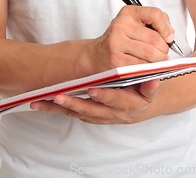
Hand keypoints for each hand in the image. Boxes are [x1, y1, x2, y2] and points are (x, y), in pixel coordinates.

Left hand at [31, 79, 160, 123]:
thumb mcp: (152, 89)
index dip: (104, 96)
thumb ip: (150, 85)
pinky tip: (45, 103)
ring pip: (78, 114)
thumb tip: (153, 79)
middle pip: (90, 111)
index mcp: (128, 106)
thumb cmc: (145, 93)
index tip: (93, 90)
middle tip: (58, 97)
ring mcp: (100, 116)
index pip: (115, 101)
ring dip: (59, 109)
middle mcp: (112, 114)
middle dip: (73, 104)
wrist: (142, 106)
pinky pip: (74, 114)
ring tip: (41, 102)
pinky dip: (59, 110)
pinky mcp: (92, 116)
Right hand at [86, 5, 173, 73]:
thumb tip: (170, 34)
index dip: (166, 27)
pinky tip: (149, 68)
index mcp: (128, 13)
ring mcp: (117, 42)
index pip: (155, 14)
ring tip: (158, 61)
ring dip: (159, 60)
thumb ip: (155, 23)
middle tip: (163, 53)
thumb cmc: (120, 39)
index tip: (168, 37)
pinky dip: (150, 69)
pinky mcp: (116, 60)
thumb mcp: (135, 24)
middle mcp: (121, 25)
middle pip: (155, 38)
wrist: (96, 54)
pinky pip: (141, 65)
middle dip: (164, 49)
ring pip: (150, 53)